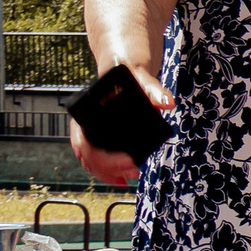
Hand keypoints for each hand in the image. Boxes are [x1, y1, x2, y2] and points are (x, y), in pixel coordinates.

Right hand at [67, 64, 172, 186]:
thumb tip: (168, 103)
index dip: (103, 156)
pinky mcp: (96, 137)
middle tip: (133, 172)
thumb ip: (155, 91)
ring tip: (126, 180)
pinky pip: (94, 158)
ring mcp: (87, 131)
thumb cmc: (130, 76)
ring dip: (106, 173)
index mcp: (87, 110)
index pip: (85, 140)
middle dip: (109, 168)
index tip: (128, 161)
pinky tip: (119, 179)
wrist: (123, 70)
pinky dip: (105, 170)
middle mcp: (83, 122)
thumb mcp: (143, 80)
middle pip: (88, 154)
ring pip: (89, 159)